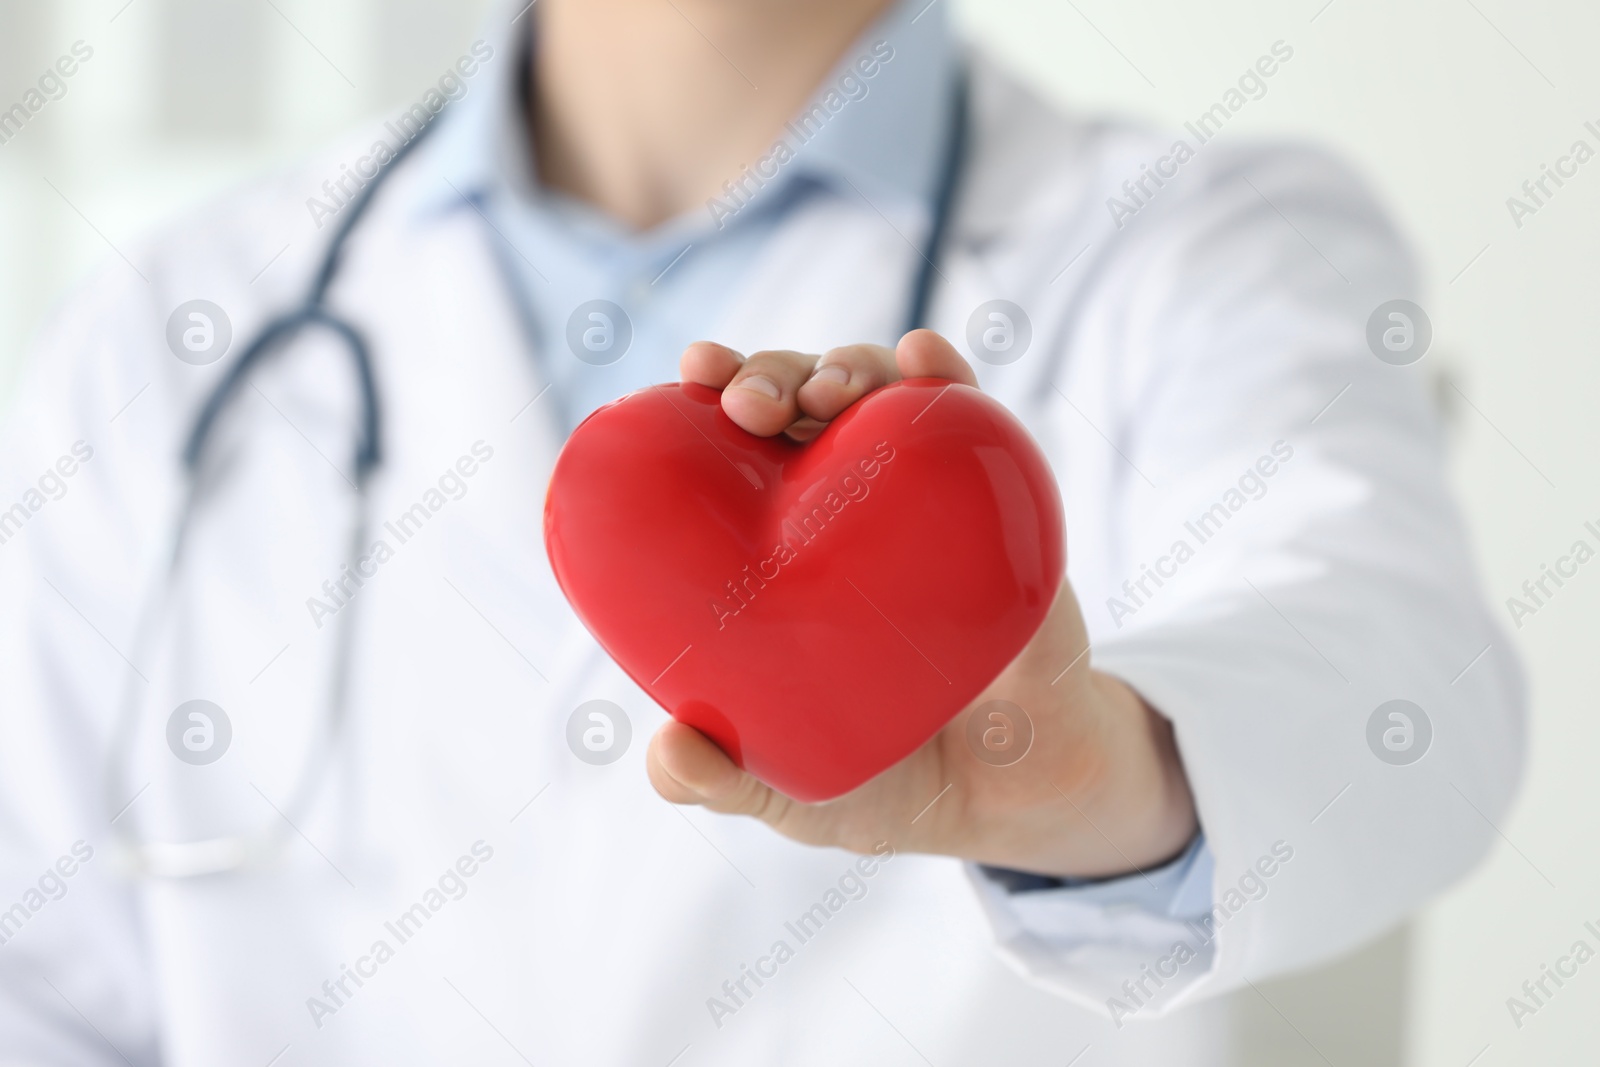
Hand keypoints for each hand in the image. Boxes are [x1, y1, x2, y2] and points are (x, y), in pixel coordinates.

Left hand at [645, 330, 1198, 877]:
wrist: (1014, 800)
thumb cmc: (887, 777)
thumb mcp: (790, 785)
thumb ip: (725, 778)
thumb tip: (666, 753)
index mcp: (784, 551)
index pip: (735, 455)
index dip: (703, 403)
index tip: (688, 372)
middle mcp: (848, 510)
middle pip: (800, 406)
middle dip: (770, 374)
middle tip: (746, 400)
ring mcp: (923, 501)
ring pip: (879, 398)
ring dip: (847, 368)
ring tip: (827, 392)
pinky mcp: (999, 511)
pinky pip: (972, 425)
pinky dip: (945, 378)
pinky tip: (923, 355)